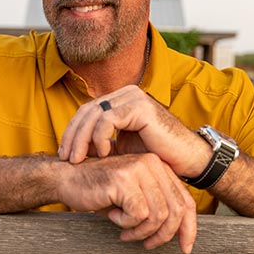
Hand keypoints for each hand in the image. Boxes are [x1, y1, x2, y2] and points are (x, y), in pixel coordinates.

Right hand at [56, 153, 196, 252]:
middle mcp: (151, 164)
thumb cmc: (98, 189)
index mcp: (158, 167)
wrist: (66, 178)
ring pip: (158, 215)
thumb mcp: (134, 197)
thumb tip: (178, 232)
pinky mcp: (124, 179)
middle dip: (162, 235)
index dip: (188, 228)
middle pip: (175, 210)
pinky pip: (138, 214)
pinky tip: (113, 216)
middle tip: (146, 243)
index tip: (184, 246)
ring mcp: (138, 169)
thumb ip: (156, 206)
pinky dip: (125, 223)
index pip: (185, 201)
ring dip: (140, 231)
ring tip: (125, 229)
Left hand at [58, 85, 210, 178]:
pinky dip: (99, 138)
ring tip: (78, 159)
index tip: (65, 154)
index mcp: (121, 100)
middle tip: (66, 158)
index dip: (73, 132)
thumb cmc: (158, 157)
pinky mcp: (140, 106)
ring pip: (93, 114)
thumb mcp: (123, 148)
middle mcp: (127, 94)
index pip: (87, 111)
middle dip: (73, 135)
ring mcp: (134, 97)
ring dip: (81, 138)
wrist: (187, 160)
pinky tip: (101, 155)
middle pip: (87, 110)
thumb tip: (76, 147)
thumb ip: (102, 141)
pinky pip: (108, 120)